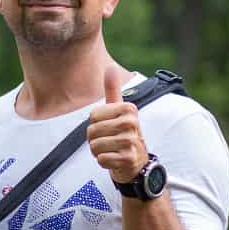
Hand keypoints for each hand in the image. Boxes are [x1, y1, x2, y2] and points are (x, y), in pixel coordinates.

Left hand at [87, 65, 148, 183]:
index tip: (107, 127)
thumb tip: (111, 67)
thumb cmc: (123, 133)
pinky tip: (114, 159)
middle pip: (91, 131)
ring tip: (111, 150)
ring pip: (95, 146)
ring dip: (98, 151)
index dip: (94, 124)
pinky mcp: (129, 159)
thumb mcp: (119, 110)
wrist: (137, 162)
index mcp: (128, 109)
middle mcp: (132, 123)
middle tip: (108, 141)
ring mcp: (131, 141)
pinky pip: (101, 159)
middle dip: (94, 139)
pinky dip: (103, 162)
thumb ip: (113, 90)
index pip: (92, 116)